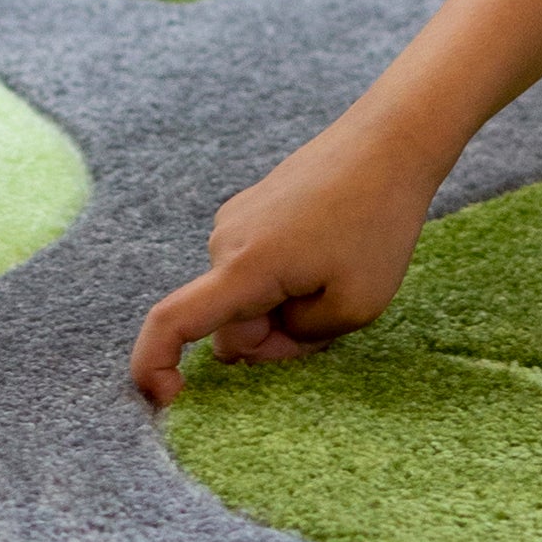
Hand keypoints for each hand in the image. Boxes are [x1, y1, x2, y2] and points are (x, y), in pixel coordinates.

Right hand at [129, 120, 441, 404]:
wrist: (388, 143)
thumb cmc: (378, 223)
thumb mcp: (356, 306)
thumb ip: (299, 340)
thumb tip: (258, 341)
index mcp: (243, 268)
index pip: (172, 323)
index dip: (153, 368)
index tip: (168, 399)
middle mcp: (224, 242)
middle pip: (230, 325)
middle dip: (272, 338)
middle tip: (333, 318)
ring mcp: (234, 222)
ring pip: (246, 299)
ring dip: (285, 307)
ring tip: (338, 272)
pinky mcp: (250, 210)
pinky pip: (256, 269)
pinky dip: (285, 280)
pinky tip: (328, 254)